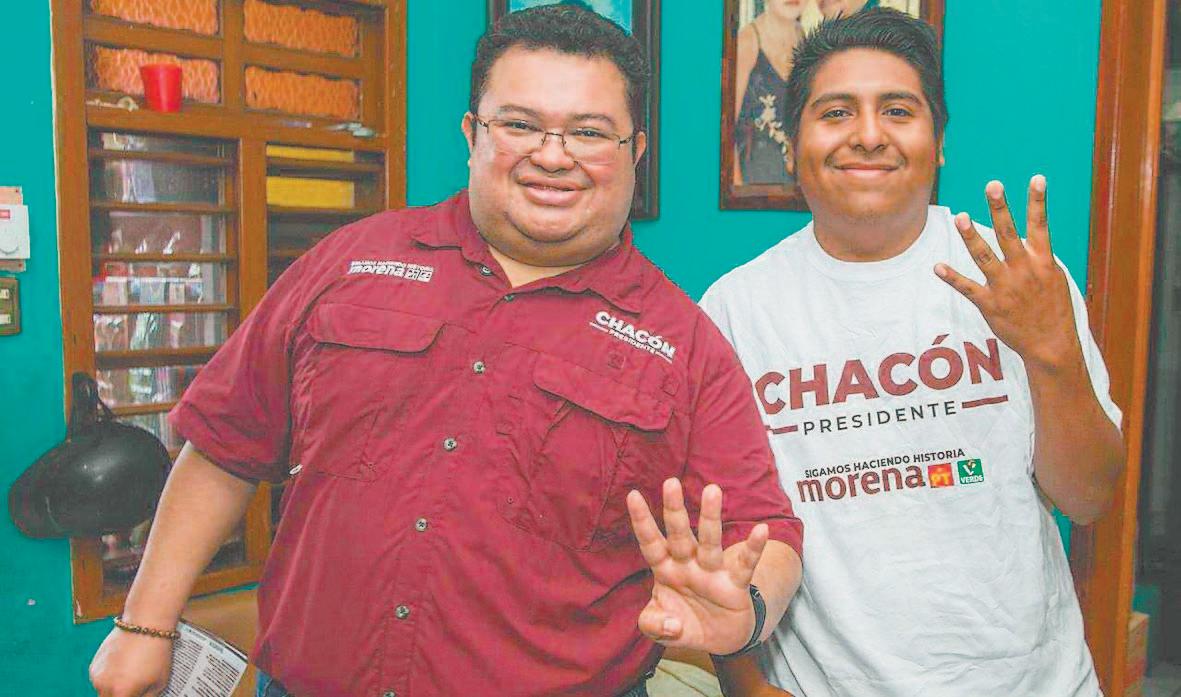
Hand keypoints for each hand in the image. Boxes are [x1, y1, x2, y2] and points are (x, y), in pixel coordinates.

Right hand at [90, 628, 173, 696]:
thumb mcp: (160, 682)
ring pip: (103, 692)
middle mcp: (104, 687)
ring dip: (114, 688)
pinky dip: (110, 677)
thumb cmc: (156, 651)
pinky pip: (100, 679)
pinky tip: (124, 666)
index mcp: (121, 693)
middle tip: (134, 688)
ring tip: (132, 674)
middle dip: (122, 696)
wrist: (145, 624)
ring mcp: (96, 676)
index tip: (138, 694)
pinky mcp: (93, 665)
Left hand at [628, 478, 768, 654]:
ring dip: (710, 517)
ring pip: (710, 541)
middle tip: (671, 482)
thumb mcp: (658, 629)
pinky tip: (761, 530)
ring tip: (712, 490)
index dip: (642, 521)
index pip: (651, 543)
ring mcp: (711, 573)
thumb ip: (653, 625)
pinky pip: (745, 564)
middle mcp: (688, 565)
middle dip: (674, 509)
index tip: (632, 495)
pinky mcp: (735, 585)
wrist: (717, 640)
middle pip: (679, 534)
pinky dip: (753, 548)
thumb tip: (672, 625)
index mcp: (666, 570)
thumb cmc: (683, 624)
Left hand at [935, 175, 1082, 371]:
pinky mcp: (991, 305)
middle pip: (1009, 234)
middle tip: (993, 185)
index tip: (1036, 178)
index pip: (1041, 226)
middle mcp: (1024, 270)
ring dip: (971, 237)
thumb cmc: (1053, 309)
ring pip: (985, 257)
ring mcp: (1006, 287)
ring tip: (961, 217)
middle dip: (1001, 209)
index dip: (1038, 201)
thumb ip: (1039, 256)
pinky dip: (952, 278)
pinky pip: (968, 288)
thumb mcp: (1055, 279)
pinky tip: (937, 267)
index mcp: (1043, 262)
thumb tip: (1029, 234)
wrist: (1051, 345)